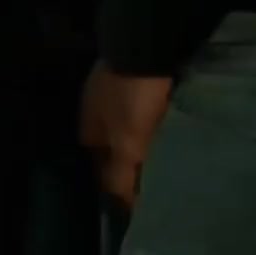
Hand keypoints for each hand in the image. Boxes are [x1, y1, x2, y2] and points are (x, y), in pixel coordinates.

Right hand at [80, 64, 173, 210]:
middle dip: (131, 164)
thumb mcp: (128, 143)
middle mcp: (95, 113)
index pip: (101, 168)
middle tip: (158, 181)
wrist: (144, 45)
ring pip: (128, 128)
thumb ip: (122, 176)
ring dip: (143, 142)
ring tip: (168, 157)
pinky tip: (168, 128)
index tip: (140, 200)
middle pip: (113, 147)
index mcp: (87, 131)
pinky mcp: (135, 79)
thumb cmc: (132, 99)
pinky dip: (152, 123)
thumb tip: (122, 209)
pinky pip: (142, 111)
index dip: (118, 185)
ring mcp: (113, 93)